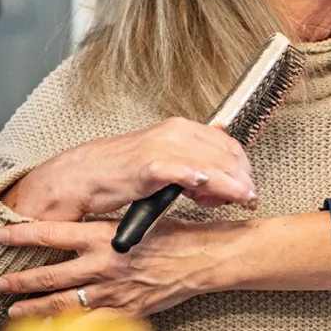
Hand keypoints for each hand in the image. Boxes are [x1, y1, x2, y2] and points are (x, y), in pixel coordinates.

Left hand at [0, 218, 239, 318]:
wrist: (202, 259)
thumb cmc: (176, 235)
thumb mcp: (140, 218)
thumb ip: (110, 224)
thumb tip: (85, 222)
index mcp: (105, 236)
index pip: (52, 234)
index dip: (23, 235)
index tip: (3, 234)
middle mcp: (103, 265)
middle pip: (49, 276)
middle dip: (20, 280)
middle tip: (1, 281)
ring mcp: (112, 291)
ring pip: (62, 304)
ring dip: (34, 308)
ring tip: (15, 309)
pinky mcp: (124, 311)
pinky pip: (88, 325)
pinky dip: (67, 330)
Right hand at [1, 117, 258, 220]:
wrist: (81, 176)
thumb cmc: (120, 172)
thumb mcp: (164, 161)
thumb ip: (191, 165)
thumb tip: (215, 178)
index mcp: (181, 129)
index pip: (228, 144)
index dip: (244, 167)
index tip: (249, 187)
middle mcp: (176, 133)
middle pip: (227, 155)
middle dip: (243, 180)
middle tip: (247, 199)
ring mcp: (162, 147)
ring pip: (212, 164)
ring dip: (231, 186)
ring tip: (237, 201)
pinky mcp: (147, 165)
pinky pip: (180, 170)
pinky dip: (198, 178)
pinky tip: (207, 187)